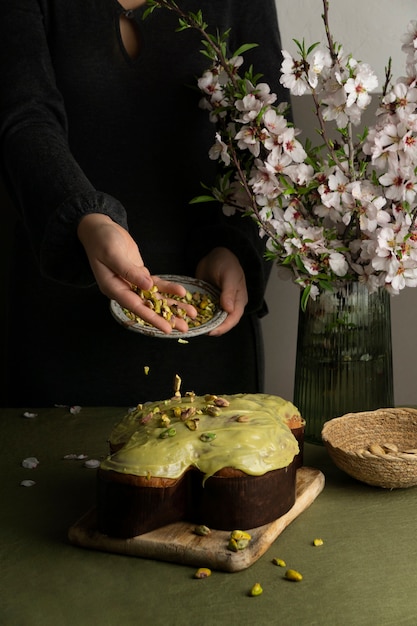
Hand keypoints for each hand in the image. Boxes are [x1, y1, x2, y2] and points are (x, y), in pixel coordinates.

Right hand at [77, 214, 195, 332]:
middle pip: (148, 307)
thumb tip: (148, 286)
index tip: (166, 328)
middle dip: (167, 317)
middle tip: (185, 327)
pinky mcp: (140, 275)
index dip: (152, 318)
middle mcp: (123, 289)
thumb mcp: (112, 254)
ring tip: (190, 314)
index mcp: (112, 288)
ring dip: (173, 305)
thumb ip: (129, 271)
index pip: (135, 306)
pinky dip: (169, 289)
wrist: (99, 229)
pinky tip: (182, 293)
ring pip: (155, 298)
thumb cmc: (101, 240)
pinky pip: (156, 285)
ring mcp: (133, 283)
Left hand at [195, 247, 247, 335]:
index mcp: (238, 301)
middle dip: (211, 328)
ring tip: (191, 327)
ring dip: (202, 322)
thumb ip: (229, 292)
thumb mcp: (229, 276)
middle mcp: (229, 305)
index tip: (211, 332)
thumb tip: (229, 309)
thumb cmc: (227, 263)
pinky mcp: (207, 299)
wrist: (216, 254)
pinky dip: (196, 314)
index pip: (232, 319)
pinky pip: (202, 309)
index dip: (223, 327)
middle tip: (198, 331)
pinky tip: (187, 316)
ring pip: (211, 317)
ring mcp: (217, 303)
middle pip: (221, 322)